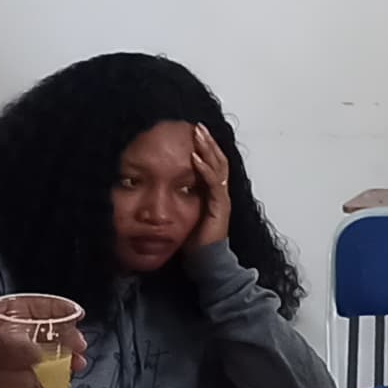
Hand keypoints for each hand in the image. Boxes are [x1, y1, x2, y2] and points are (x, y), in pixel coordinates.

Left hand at [184, 125, 233, 249]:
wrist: (206, 260)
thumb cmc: (194, 239)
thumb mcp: (186, 212)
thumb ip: (182, 196)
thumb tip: (164, 183)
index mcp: (214, 192)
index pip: (214, 163)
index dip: (206, 147)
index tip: (195, 131)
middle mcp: (221, 192)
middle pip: (218, 160)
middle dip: (208, 142)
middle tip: (197, 126)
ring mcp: (222, 199)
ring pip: (218, 167)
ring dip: (207, 150)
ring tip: (198, 136)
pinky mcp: (220, 207)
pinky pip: (214, 183)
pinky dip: (205, 169)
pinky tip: (195, 159)